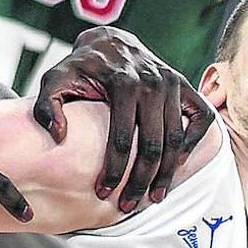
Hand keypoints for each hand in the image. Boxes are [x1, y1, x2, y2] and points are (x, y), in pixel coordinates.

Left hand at [33, 26, 213, 212]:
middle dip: (141, 180)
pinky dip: (194, 143)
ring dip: (167, 173)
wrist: (109, 42)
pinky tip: (178, 165)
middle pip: (152, 145)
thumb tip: (59, 136)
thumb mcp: (54, 79)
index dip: (114, 170)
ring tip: (154, 197)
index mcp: (122, 83)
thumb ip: (46, 106)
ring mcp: (172, 84)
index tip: (103, 193)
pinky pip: (201, 118)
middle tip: (128, 204)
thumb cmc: (79, 66)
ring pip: (176, 139)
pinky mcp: (185, 85)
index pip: (121, 139)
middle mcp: (152, 83)